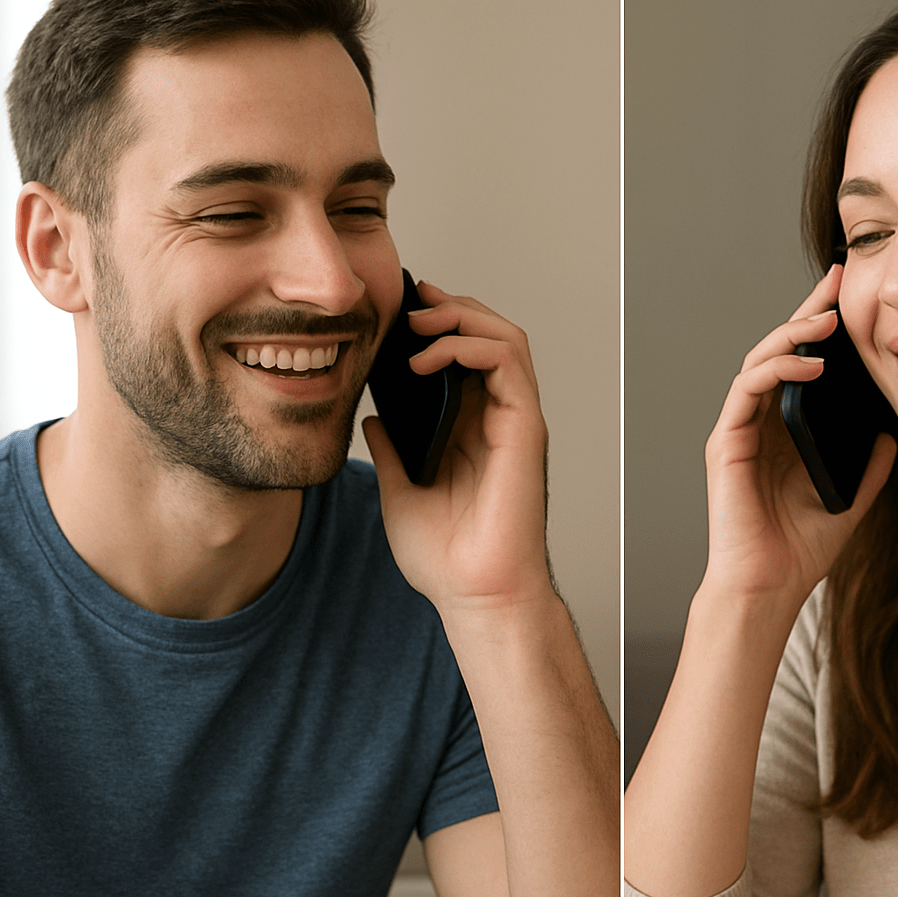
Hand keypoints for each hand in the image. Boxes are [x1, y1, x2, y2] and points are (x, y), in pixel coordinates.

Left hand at [361, 280, 550, 611]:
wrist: (473, 595)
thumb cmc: (446, 559)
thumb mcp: (399, 491)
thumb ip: (390, 451)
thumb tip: (373, 419)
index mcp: (472, 429)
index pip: (465, 356)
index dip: (439, 325)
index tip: (400, 312)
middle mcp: (498, 419)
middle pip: (489, 335)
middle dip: (451, 308)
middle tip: (410, 302)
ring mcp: (514, 420)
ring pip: (505, 337)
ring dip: (462, 317)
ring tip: (419, 322)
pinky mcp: (524, 427)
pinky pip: (507, 362)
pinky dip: (469, 344)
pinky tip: (428, 357)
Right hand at [702, 264, 895, 606]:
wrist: (769, 587)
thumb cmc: (799, 550)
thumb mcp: (851, 501)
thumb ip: (868, 469)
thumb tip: (890, 436)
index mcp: (786, 432)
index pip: (803, 367)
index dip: (823, 329)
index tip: (850, 296)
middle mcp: (759, 424)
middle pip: (780, 351)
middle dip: (808, 313)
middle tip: (837, 282)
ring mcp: (740, 429)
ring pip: (759, 361)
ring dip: (792, 334)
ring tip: (827, 320)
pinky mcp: (727, 442)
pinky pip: (748, 390)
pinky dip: (776, 370)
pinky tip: (809, 364)